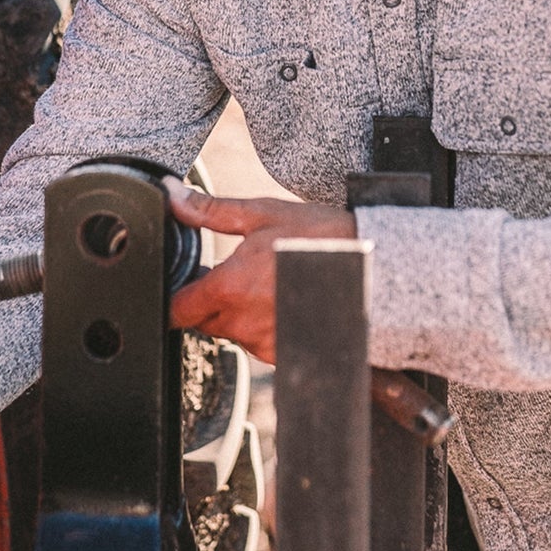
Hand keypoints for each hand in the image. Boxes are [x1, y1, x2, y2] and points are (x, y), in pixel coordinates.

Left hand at [165, 178, 355, 361]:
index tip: (190, 282)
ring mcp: (267, 343)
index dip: (178, 296)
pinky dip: (266, 326)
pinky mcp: (287, 353)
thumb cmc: (323, 237)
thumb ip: (211, 211)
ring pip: (234, 333)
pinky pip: (262, 343)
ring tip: (270, 285)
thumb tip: (174, 197)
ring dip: (240, 314)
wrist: (377, 268)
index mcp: (230, 288)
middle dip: (212, 301)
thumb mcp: (264, 214)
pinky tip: (287, 302)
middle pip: (205, 322)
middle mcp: (244, 323)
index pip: (178, 310)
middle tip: (239, 274)